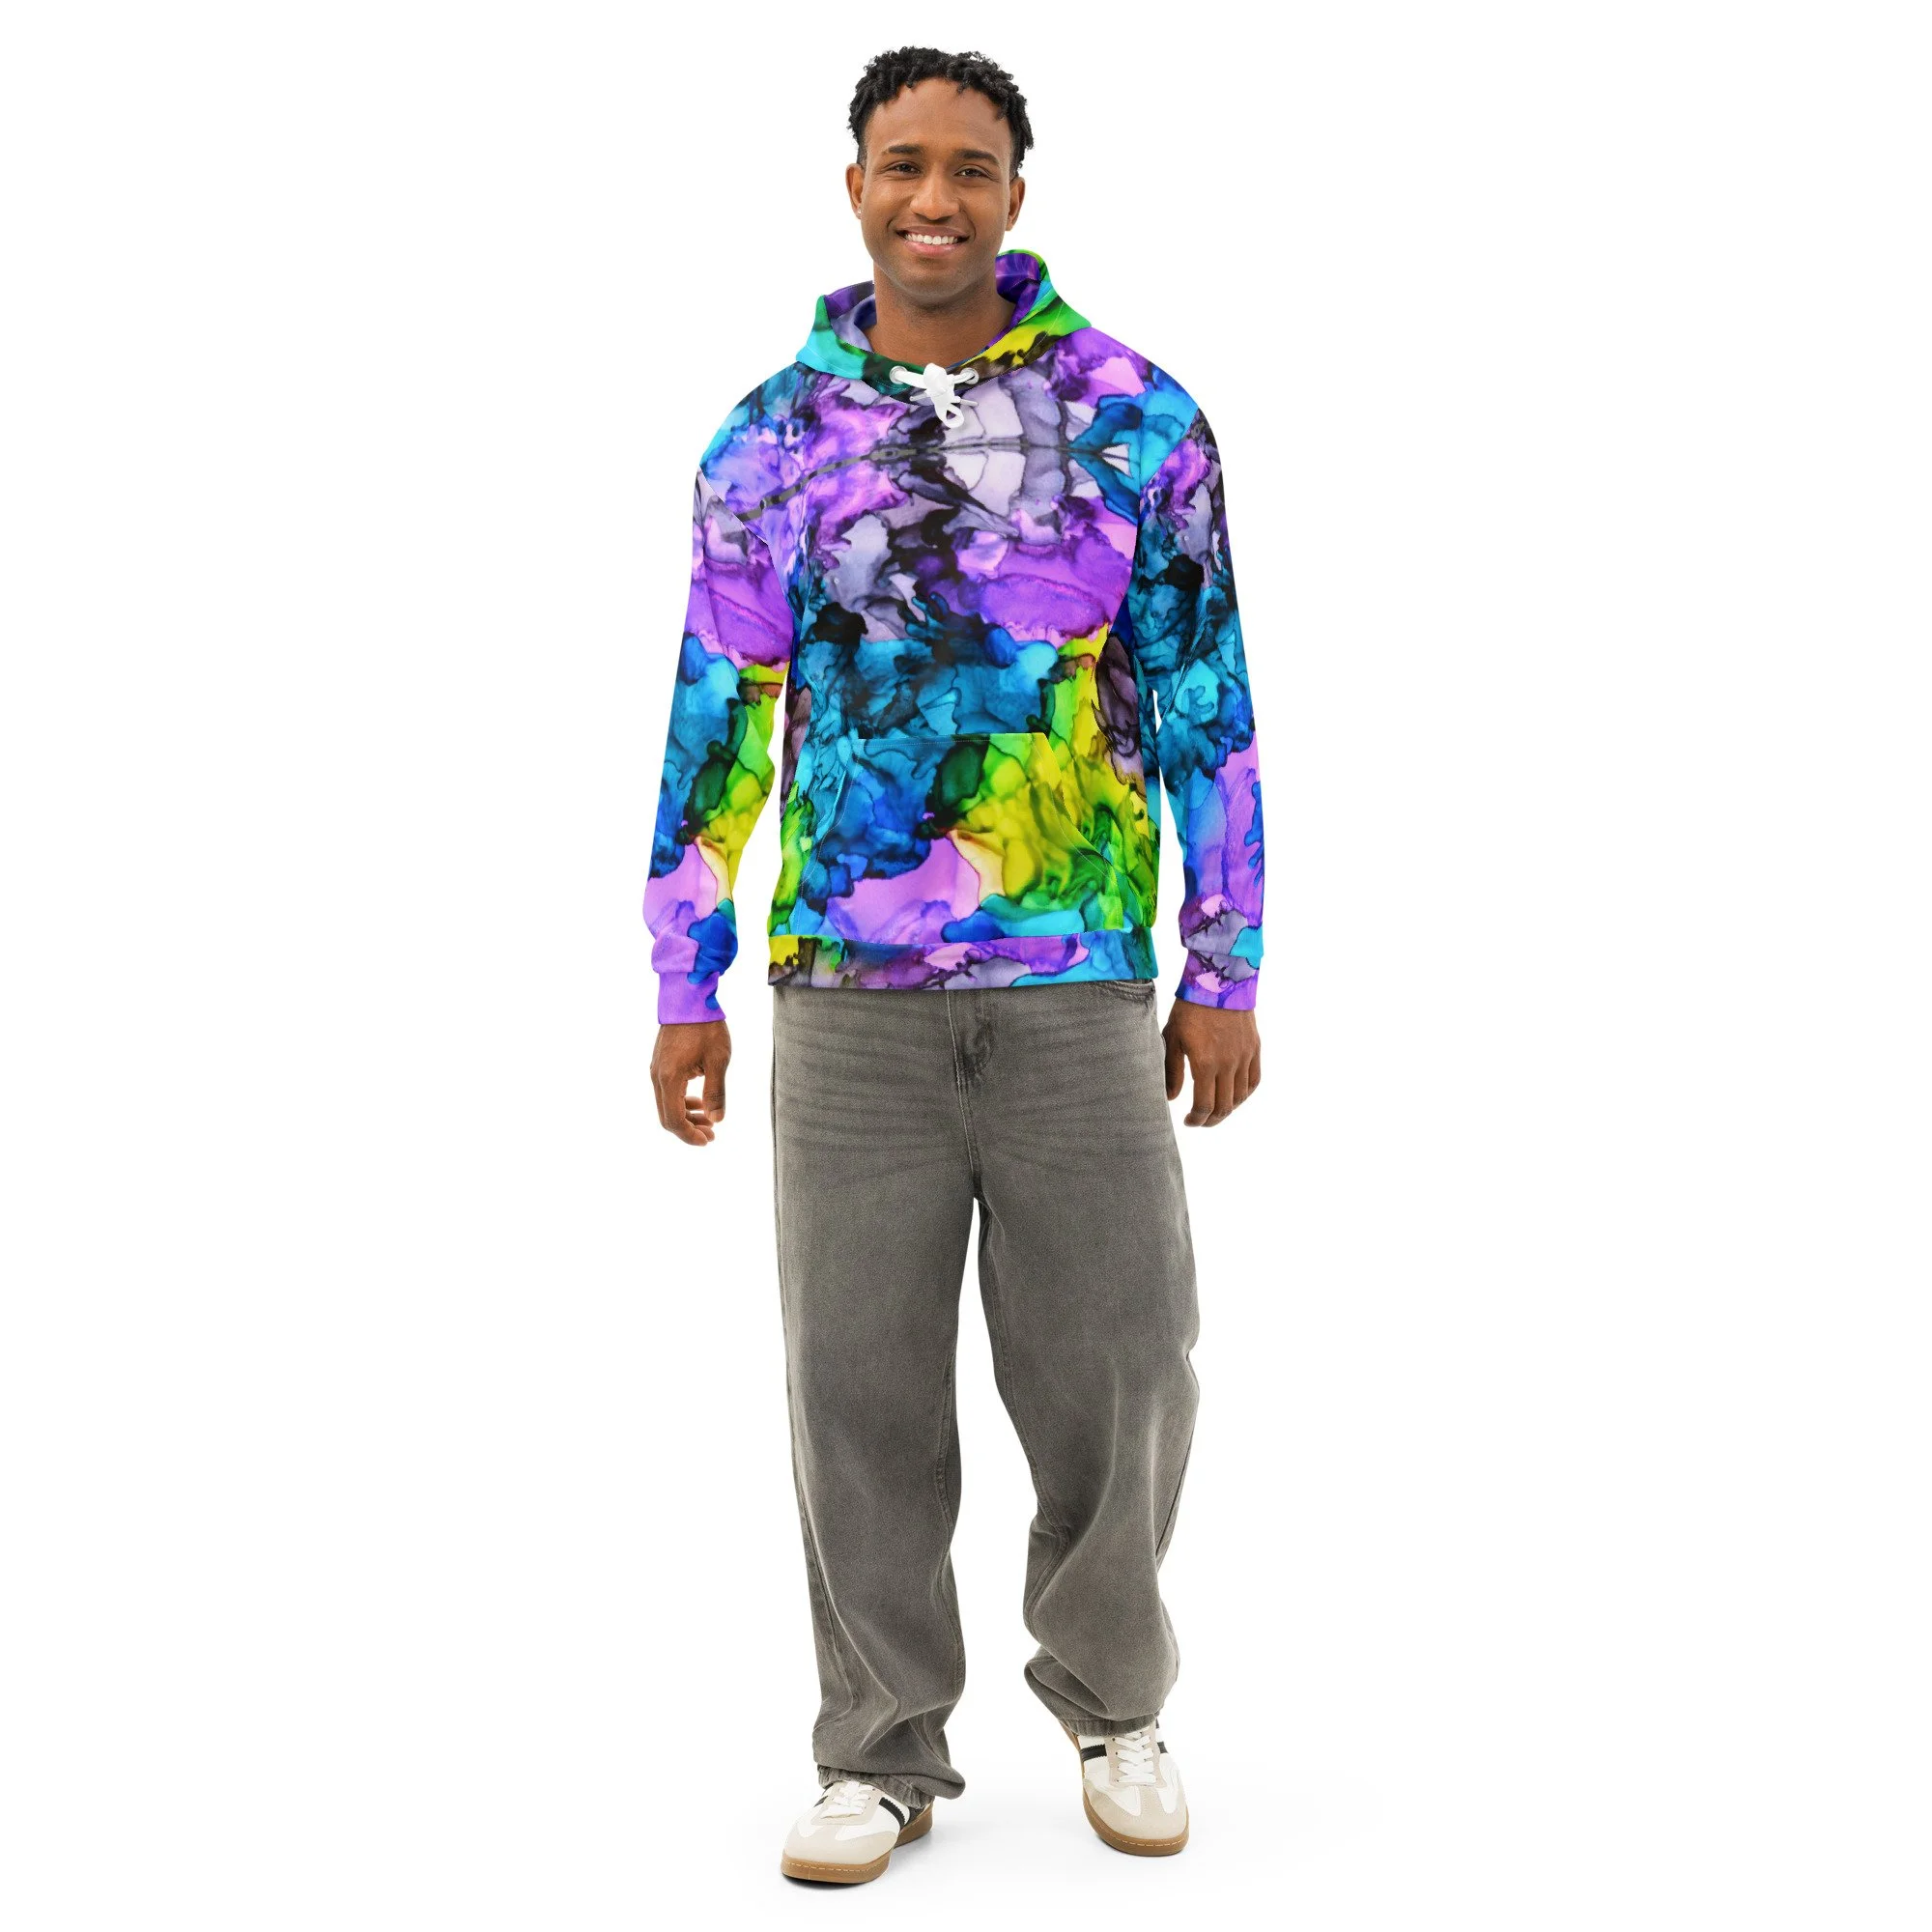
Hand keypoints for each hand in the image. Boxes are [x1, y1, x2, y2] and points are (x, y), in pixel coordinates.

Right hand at [652, 1018, 729, 1144]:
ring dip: (686, 1116)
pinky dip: (682, 1101)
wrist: (688, 997)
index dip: (690, 1135)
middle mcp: (657, 1076)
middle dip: (689, 1129)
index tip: (708, 1140)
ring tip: (709, 1120)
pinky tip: (699, 1100)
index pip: (674, 1120)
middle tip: (711, 1135)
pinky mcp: (660, 1063)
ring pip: (667, 1104)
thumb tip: (717, 1120)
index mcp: (670, 1078)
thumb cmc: (705, 1026)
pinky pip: (667, 1091)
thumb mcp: (718, 1060)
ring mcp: (657, 1069)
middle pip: (667, 1116)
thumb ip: (716, 1092)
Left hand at [1162, 1000, 1260, 1126]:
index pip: (1204, 1106)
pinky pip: (1254, 1080)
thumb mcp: (1172, 1038)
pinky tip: (1234, 1096)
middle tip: (1200, 1121)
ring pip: (1240, 1097)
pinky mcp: (1254, 1048)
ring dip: (1228, 1109)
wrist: (1219, 981)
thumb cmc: (1189, 1009)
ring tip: (1215, 1110)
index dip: (1196, 1120)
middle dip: (1211, 1120)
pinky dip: (1245, 1094)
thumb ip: (1172, 1071)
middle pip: (1224, 1107)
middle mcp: (1229, 1064)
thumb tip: (1171, 1098)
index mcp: (1206, 1064)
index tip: (1188, 1121)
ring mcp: (1244, 1057)